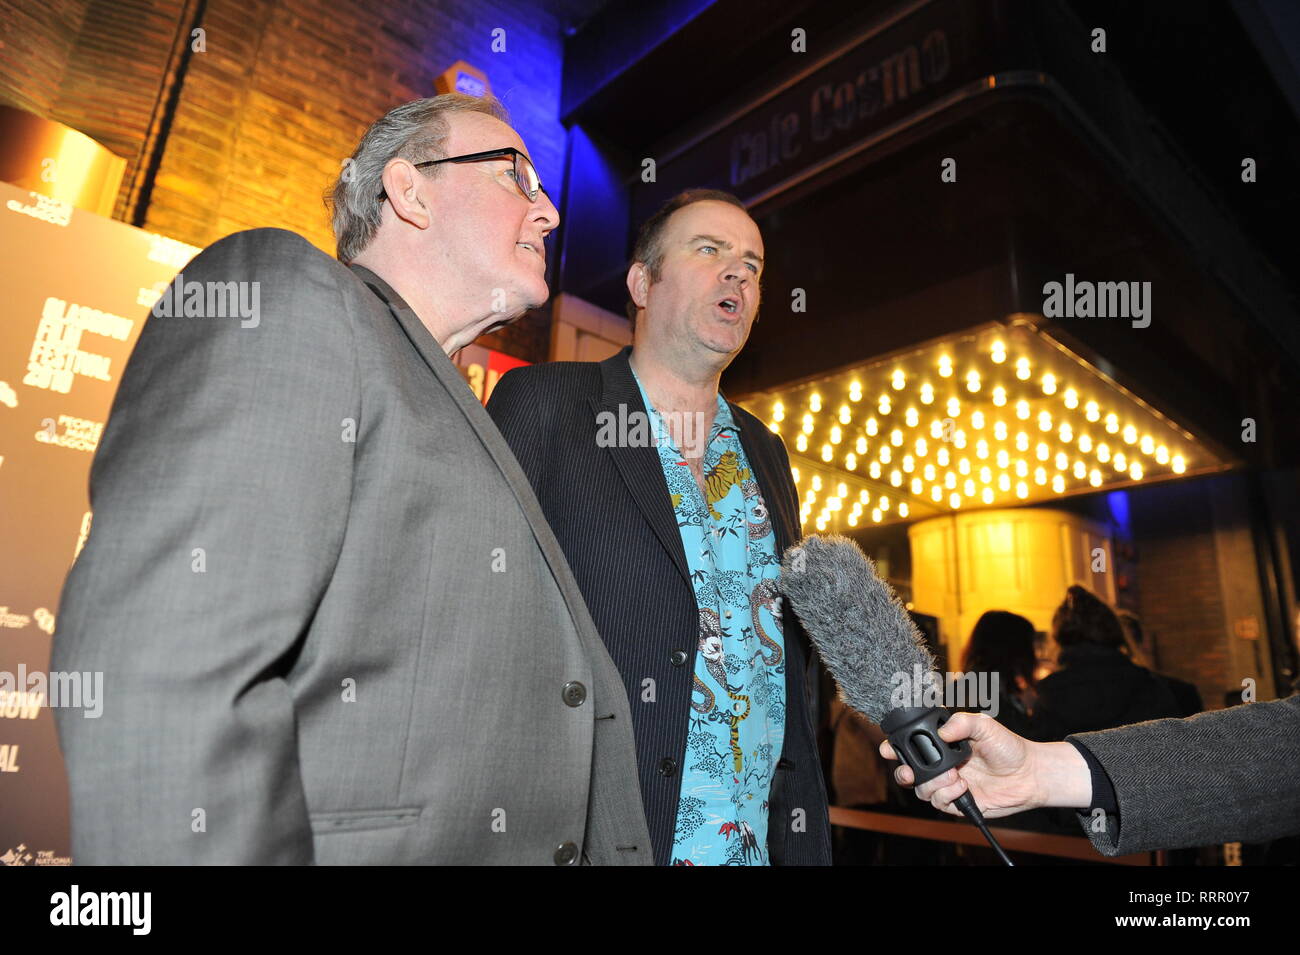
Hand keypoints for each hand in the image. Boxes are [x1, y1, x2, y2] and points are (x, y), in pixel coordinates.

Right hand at [878, 712, 1055, 818]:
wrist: (1029, 774)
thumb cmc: (1008, 747)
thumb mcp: (985, 726)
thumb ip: (962, 722)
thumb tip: (942, 731)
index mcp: (941, 745)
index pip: (911, 747)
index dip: (895, 748)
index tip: (889, 749)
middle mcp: (940, 766)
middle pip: (907, 772)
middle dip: (904, 773)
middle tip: (911, 772)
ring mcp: (947, 784)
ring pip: (921, 790)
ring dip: (933, 783)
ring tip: (954, 776)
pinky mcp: (957, 803)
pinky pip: (939, 802)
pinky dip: (947, 794)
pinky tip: (963, 786)